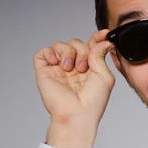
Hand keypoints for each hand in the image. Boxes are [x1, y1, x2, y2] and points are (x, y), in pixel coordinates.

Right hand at [33, 29, 115, 147]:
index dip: (96, 37)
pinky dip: (50, 52)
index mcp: (89, 67)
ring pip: (61, 45)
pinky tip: (57, 63)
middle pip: (76, 42)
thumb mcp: (104, 75)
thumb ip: (101, 55)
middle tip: (83, 68)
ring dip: (68, 53)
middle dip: (82, 51)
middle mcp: (73, 66)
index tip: (104, 33)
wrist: (77, 113)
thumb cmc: (93, 100)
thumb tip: (104, 39)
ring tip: (70, 69)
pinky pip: (43, 52)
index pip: (91, 46)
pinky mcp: (44, 71)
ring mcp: (58, 68)